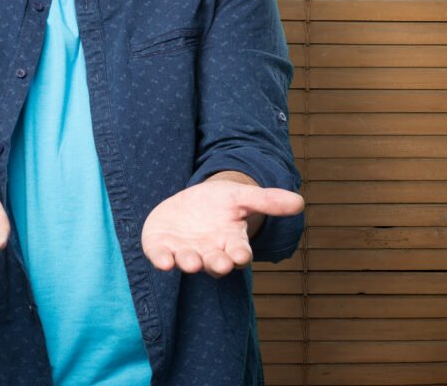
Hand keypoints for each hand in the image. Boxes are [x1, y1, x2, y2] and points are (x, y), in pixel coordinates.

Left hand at [142, 178, 303, 277]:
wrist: (193, 202)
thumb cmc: (221, 203)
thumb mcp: (242, 196)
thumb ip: (267, 200)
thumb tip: (299, 202)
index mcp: (231, 243)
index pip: (239, 253)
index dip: (240, 255)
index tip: (241, 254)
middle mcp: (210, 253)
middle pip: (215, 263)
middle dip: (217, 264)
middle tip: (220, 263)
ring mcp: (185, 251)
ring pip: (188, 261)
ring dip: (189, 262)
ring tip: (191, 262)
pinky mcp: (162, 246)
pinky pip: (161, 256)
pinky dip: (162, 259)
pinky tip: (162, 260)